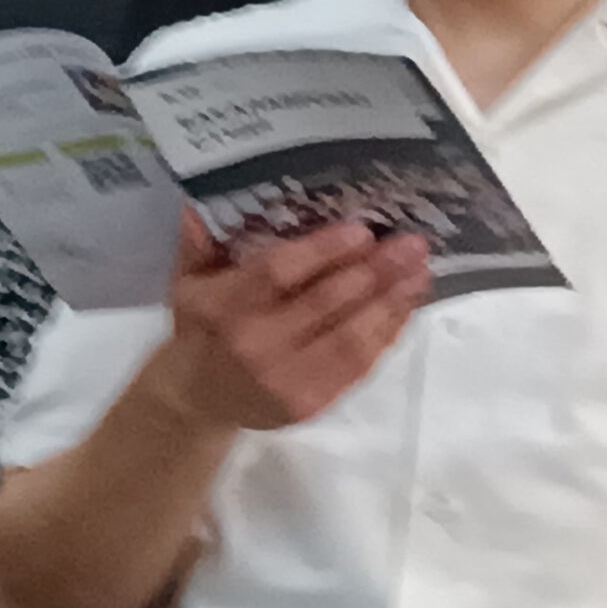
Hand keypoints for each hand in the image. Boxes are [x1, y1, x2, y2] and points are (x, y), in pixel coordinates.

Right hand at [143, 213, 429, 434]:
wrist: (199, 401)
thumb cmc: (199, 330)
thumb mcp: (186, 283)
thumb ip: (196, 244)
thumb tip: (197, 204)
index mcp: (222, 308)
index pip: (278, 274)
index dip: (323, 252)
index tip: (362, 231)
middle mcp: (255, 345)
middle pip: (325, 304)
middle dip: (375, 272)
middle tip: (412, 245)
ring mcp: (286, 380)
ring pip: (350, 337)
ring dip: (391, 303)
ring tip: (420, 273)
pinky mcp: (311, 403)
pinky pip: (357, 366)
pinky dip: (385, 334)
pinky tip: (403, 308)